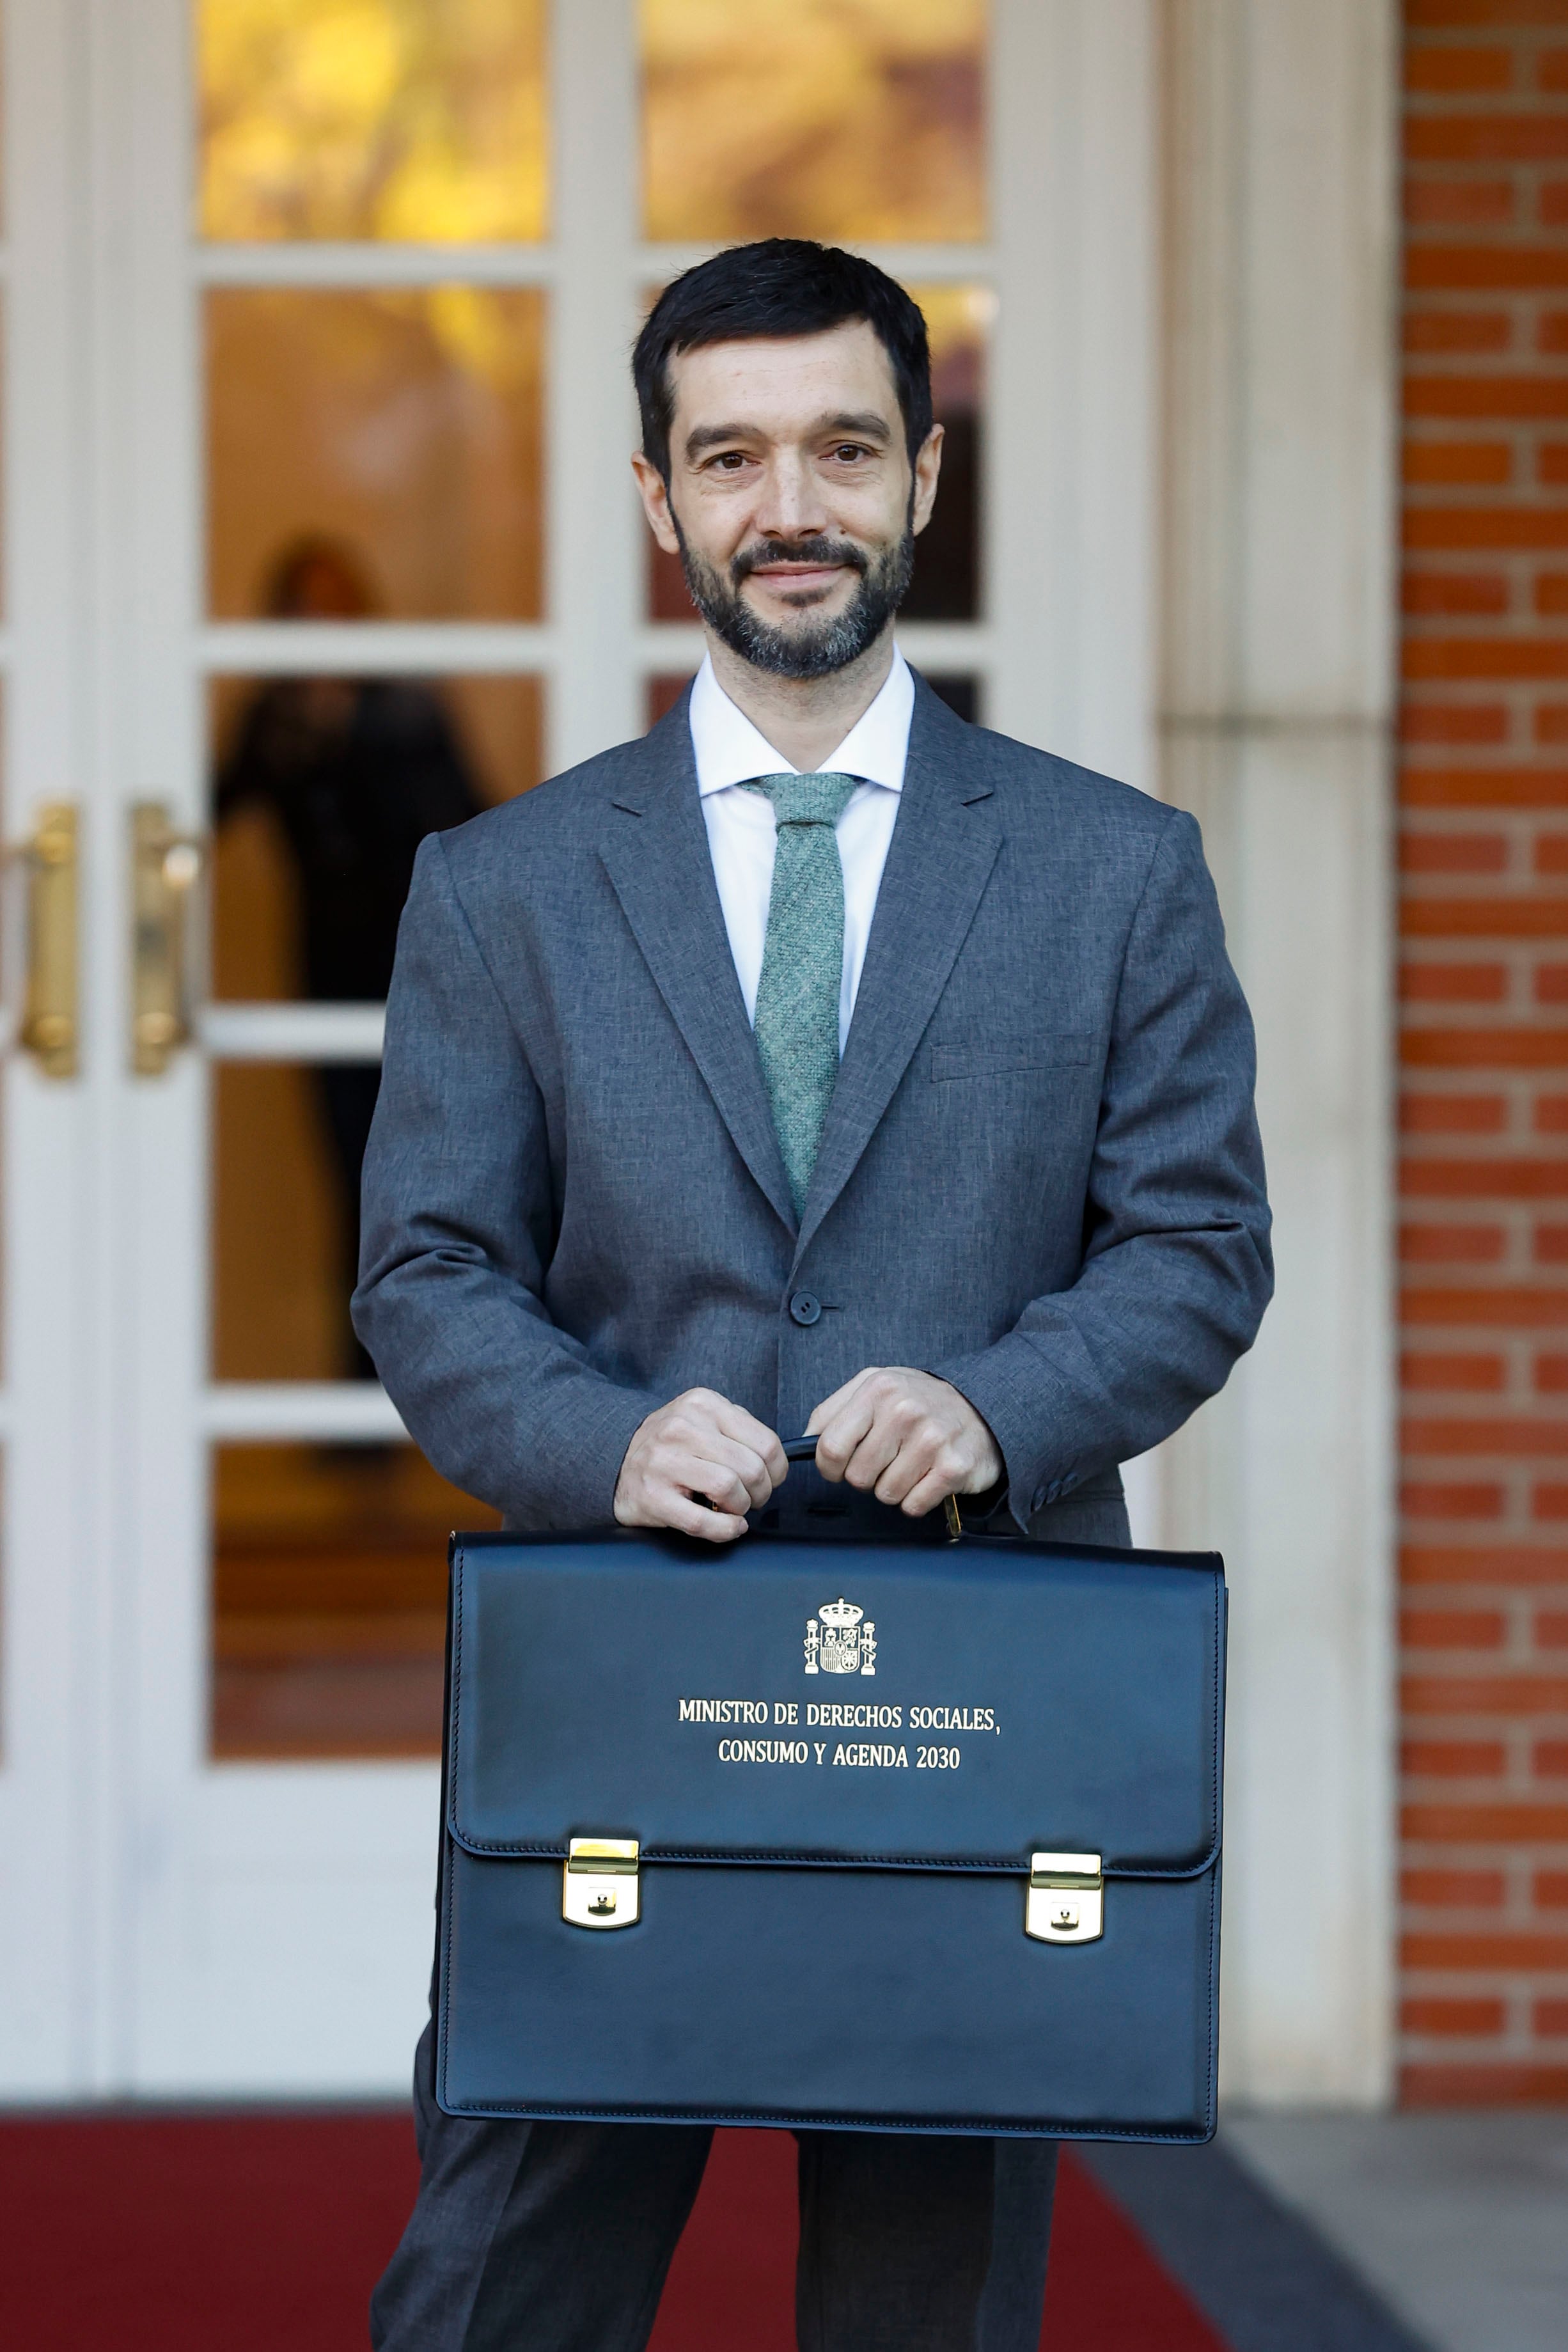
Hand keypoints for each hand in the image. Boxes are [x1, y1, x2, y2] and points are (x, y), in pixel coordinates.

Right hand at [614, 1388, 787, 1543]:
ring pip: (729, 1488)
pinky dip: (724, 1530)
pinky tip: (729, 1526)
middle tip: (753, 1499)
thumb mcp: (702, 1419)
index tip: (771, 1480)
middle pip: (751, 1468)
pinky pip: (701, 1521)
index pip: (766, 1442)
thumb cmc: (671, 1446)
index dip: (778, 1470)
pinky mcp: (651, 1496)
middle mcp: (681, 1428)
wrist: (616, 1462)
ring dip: (741, 1508)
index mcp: (702, 1404)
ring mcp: (664, 1462)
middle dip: (762, 1493)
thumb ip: (738, 1428)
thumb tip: (776, 1458)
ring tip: (733, 1508)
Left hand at [805, 1368, 1002, 1517]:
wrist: (981, 1407)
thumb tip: (804, 1441)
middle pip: (856, 1477)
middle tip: (887, 1459)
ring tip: (910, 1464)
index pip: (830, 1447)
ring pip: (885, 1494)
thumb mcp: (874, 1385)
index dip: (829, 1467)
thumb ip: (833, 1410)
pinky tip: (927, 1477)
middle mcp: (905, 1411)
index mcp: (878, 1389)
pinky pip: (913, 1505)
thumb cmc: (918, 1400)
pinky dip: (917, 1499)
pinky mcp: (954, 1468)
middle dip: (866, 1476)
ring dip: (893, 1488)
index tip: (838, 1467)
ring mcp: (932, 1439)